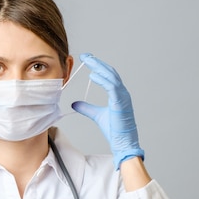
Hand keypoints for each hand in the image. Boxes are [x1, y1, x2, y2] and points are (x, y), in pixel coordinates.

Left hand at [71, 53, 143, 168]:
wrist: (124, 143)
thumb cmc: (115, 130)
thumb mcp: (97, 115)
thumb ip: (86, 108)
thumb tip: (74, 103)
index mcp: (118, 94)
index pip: (108, 76)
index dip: (98, 66)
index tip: (87, 59)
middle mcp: (122, 93)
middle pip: (109, 72)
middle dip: (97, 63)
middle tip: (85, 55)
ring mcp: (123, 97)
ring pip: (111, 76)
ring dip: (99, 67)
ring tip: (88, 60)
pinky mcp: (121, 103)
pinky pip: (112, 87)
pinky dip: (103, 80)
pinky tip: (93, 75)